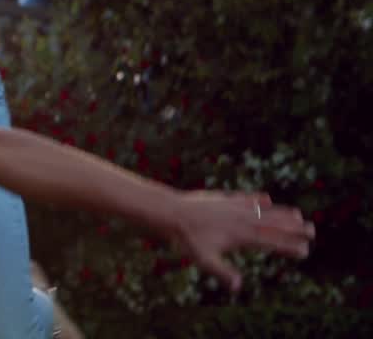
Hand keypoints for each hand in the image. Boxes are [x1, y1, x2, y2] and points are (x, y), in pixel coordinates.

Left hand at [169, 191, 313, 291]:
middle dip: (294, 229)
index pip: (270, 242)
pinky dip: (257, 199)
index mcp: (240, 236)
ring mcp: (234, 207)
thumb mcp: (204, 259)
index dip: (288, 247)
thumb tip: (237, 288)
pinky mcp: (224, 198)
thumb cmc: (187, 239)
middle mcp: (241, 220)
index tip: (305, 251)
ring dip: (281, 213)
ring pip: (264, 211)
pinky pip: (245, 198)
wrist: (172, 212)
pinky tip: (266, 199)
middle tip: (312, 231)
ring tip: (298, 215)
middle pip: (273, 224)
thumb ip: (223, 272)